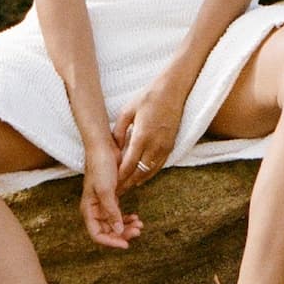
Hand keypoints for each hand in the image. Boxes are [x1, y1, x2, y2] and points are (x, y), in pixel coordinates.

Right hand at [81, 139, 142, 249]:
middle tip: (138, 231)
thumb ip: (111, 212)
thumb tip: (118, 231)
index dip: (111, 242)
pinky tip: (135, 217)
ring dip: (127, 227)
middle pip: (108, 231)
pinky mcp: (111, 197)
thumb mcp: (106, 190)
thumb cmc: (101, 166)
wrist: (104, 148)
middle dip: (123, 234)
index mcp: (88, 210)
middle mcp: (94, 209)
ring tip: (140, 225)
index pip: (97, 234)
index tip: (126, 244)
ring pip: (115, 224)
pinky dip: (127, 218)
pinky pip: (118, 214)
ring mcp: (103, 203)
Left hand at [114, 75, 186, 193]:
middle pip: (139, 173)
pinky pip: (159, 166)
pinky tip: (140, 177)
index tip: (110, 185)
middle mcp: (155, 145)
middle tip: (116, 192)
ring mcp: (165, 147)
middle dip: (127, 184)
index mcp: (142, 136)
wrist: (173, 90)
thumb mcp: (127, 111)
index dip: (119, 178)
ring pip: (150, 172)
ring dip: (138, 181)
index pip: (129, 165)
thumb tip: (114, 148)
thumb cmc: (148, 97)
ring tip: (126, 187)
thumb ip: (119, 131)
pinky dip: (149, 174)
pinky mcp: (171, 146)